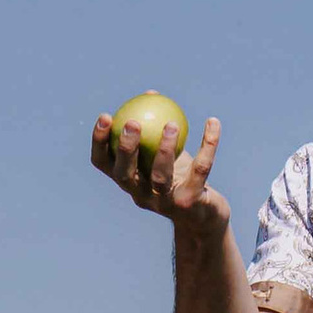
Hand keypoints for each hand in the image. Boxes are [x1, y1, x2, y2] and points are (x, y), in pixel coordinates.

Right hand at [91, 106, 226, 228]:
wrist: (203, 217)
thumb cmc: (179, 178)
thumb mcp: (165, 152)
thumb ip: (154, 127)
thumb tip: (150, 94)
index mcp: (129, 180)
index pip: (104, 163)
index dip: (99, 142)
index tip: (105, 116)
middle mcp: (140, 195)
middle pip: (125, 175)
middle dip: (126, 148)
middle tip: (132, 122)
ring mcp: (164, 203)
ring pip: (160, 177)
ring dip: (164, 149)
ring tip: (171, 124)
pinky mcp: (190, 203)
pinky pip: (200, 170)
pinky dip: (208, 145)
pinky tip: (212, 122)